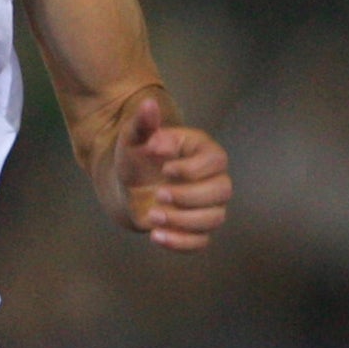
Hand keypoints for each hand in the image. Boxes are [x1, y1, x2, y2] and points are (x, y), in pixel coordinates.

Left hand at [113, 97, 229, 250]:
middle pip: (221, 192)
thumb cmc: (137, 157)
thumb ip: (143, 123)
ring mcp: (207, 206)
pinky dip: (181, 243)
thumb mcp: (134, 139)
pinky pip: (201, 242)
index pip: (216, 161)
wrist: (127, 185)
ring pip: (214, 219)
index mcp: (204, 153)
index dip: (193, 168)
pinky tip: (156, 236)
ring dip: (184, 221)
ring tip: (152, 215)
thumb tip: (149, 104)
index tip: (164, 169)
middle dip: (189, 196)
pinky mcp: (195, 229)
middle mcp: (213, 180)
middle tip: (158, 195)